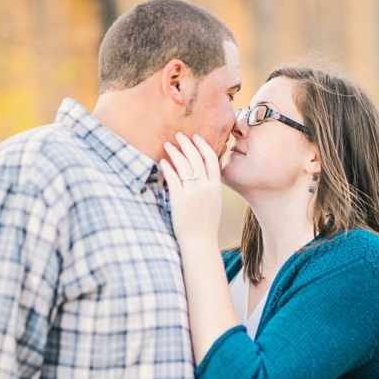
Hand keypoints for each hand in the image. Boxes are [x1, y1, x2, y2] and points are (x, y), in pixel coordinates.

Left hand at [160, 133, 222, 249]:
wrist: (200, 242)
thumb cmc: (206, 226)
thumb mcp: (214, 204)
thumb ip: (209, 188)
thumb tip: (202, 176)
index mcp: (216, 188)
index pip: (212, 160)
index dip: (203, 146)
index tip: (196, 138)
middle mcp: (205, 188)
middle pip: (196, 158)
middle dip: (187, 144)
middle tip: (179, 135)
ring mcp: (192, 193)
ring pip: (184, 165)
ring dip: (175, 152)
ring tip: (168, 145)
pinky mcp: (179, 199)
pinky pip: (172, 177)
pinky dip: (167, 167)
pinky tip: (162, 162)